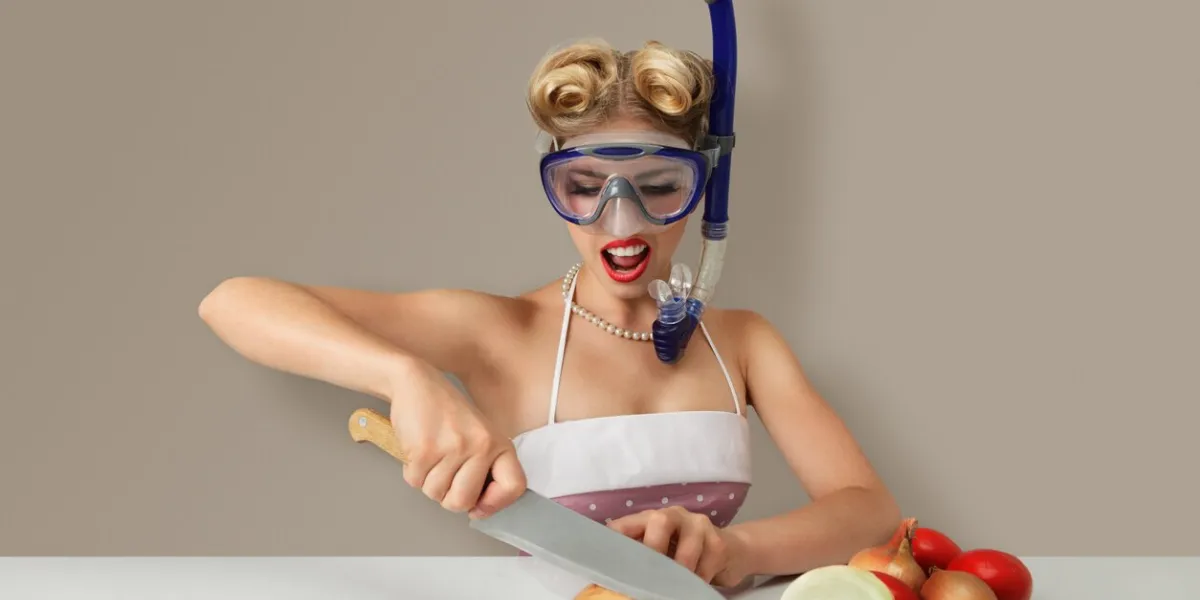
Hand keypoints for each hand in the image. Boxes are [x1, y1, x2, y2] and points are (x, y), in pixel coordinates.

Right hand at [387, 358, 525, 518]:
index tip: (478, 506)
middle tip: (443, 476)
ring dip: (427, 481)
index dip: (495, 504)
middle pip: (463, 502)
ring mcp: (452, 448)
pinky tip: (417, 450)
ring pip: (435, 494)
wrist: (417, 383)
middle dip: (448, 497)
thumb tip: (479, 508)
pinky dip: (412, 472)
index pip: (513, 486)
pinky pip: (415, 482)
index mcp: (498, 443)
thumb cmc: (447, 412)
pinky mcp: (424, 450)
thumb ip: (484, 467)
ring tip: (431, 456)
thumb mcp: (479, 435)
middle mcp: (480, 447)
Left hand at [607, 506, 750, 587]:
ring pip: (684, 553)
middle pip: (658, 523)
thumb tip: (613, 580)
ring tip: (673, 588)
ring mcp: (698, 525)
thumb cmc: (686, 553)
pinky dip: (695, 582)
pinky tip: (692, 586)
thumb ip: (642, 556)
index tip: (607, 565)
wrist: (733, 550)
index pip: (624, 525)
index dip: (614, 543)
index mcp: (650, 518)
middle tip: (647, 578)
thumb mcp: (662, 552)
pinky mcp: (718, 543)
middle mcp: (673, 515)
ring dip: (678, 576)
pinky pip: (703, 568)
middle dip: (652, 552)